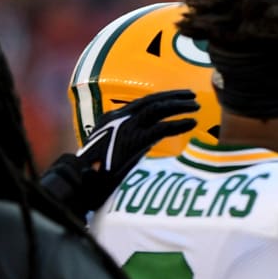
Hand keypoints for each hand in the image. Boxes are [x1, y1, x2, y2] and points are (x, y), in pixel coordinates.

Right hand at [41, 89, 197, 216]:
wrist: (81, 183)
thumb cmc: (94, 173)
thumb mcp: (110, 150)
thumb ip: (127, 140)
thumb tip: (149, 139)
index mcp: (111, 118)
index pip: (141, 102)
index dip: (161, 97)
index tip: (177, 96)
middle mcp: (118, 118)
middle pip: (151, 101)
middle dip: (173, 96)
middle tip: (191, 95)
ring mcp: (125, 128)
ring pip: (158, 109)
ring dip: (179, 106)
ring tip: (196, 106)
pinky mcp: (133, 141)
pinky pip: (161, 128)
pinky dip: (179, 124)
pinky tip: (191, 123)